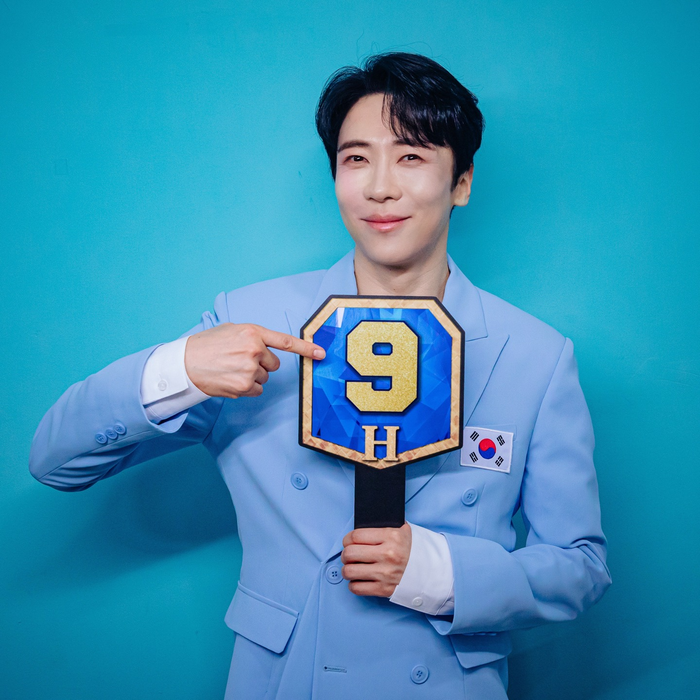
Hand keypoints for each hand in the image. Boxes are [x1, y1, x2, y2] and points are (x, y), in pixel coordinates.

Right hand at [184, 323, 324, 397]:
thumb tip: (268, 347)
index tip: (321, 353)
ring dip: (252, 376)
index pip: (285, 341)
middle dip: (261, 364)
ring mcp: (249, 369)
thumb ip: (253, 337)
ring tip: (231, 369)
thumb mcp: (231, 330)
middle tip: (240, 361)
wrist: (185, 363)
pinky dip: (247, 388)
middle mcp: (254, 350)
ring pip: (264, 378)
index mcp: (252, 332)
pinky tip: (231, 380)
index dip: (306, 348)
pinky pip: (257, 390)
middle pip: (274, 364)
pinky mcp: (244, 386)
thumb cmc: (207, 345)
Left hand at [341, 523, 411, 596]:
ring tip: (352, 567)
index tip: (348, 542)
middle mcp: (388, 555)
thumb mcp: (402, 530)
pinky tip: (359, 579)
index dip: (347, 539)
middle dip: (346, 554)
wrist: (430, 570)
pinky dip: (354, 584)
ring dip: (347, 569)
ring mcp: (385, 573)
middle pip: (349, 553)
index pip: (355, 536)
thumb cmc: (411, 549)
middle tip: (349, 555)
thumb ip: (383, 525)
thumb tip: (362, 523)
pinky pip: (356, 588)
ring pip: (349, 571)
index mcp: (392, 536)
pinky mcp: (384, 589)